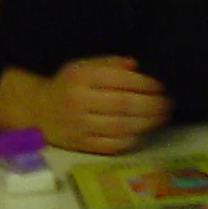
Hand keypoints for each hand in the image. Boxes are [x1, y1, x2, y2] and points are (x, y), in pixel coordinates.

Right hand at [41, 56, 169, 153]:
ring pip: (120, 127)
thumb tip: (138, 67)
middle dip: (152, 105)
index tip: (162, 86)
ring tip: (163, 117)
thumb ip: (112, 63)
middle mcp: (78, 102)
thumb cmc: (69, 85)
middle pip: (123, 106)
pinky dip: (132, 139)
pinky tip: (144, 131)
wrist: (38, 111)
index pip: (120, 81)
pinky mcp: (80, 145)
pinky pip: (111, 146)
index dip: (146, 85)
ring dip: (147, 123)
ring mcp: (78, 127)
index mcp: (81, 78)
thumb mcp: (85, 66)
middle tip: (169, 103)